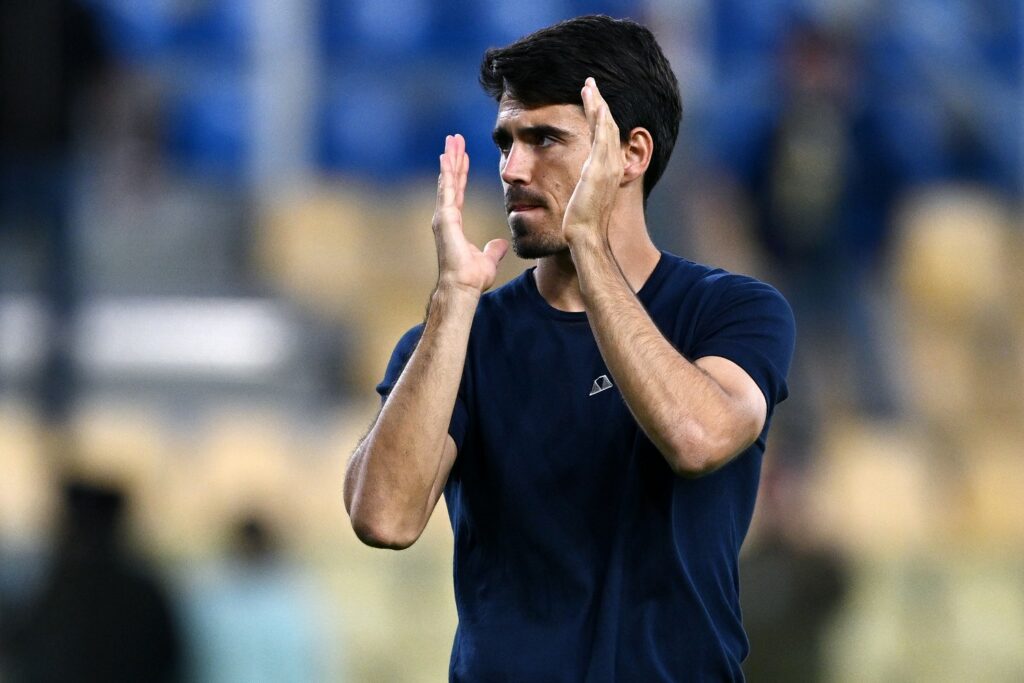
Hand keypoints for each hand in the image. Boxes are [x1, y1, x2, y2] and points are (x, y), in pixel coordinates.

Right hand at [432, 134, 508, 293]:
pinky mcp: (445, 218)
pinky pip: (447, 189)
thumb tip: (500, 243)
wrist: (463, 286)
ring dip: (450, 159)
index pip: (459, 191)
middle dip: (453, 159)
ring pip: (447, 180)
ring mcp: (444, 216)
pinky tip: (447, 156)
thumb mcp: (488, 258)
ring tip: (451, 140)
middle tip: (454, 139)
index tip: (462, 156)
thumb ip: (493, 249)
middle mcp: (446, 216)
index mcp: (455, 223)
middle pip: (451, 181)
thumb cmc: (472, 278)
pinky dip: (447, 172)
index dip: (461, 172)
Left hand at [562, 78, 623, 245]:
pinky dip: (600, 116)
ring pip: (605, 126)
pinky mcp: (599, 168)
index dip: (599, 118)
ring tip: (589, 86)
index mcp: (606, 171)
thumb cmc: (580, 224)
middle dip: (600, 104)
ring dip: (598, 104)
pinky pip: (602, 135)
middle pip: (608, 127)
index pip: (603, 139)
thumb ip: (581, 186)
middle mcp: (611, 165)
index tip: (591, 102)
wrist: (585, 236)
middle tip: (590, 85)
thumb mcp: (581, 198)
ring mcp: (607, 166)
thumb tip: (573, 184)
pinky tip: (595, 101)